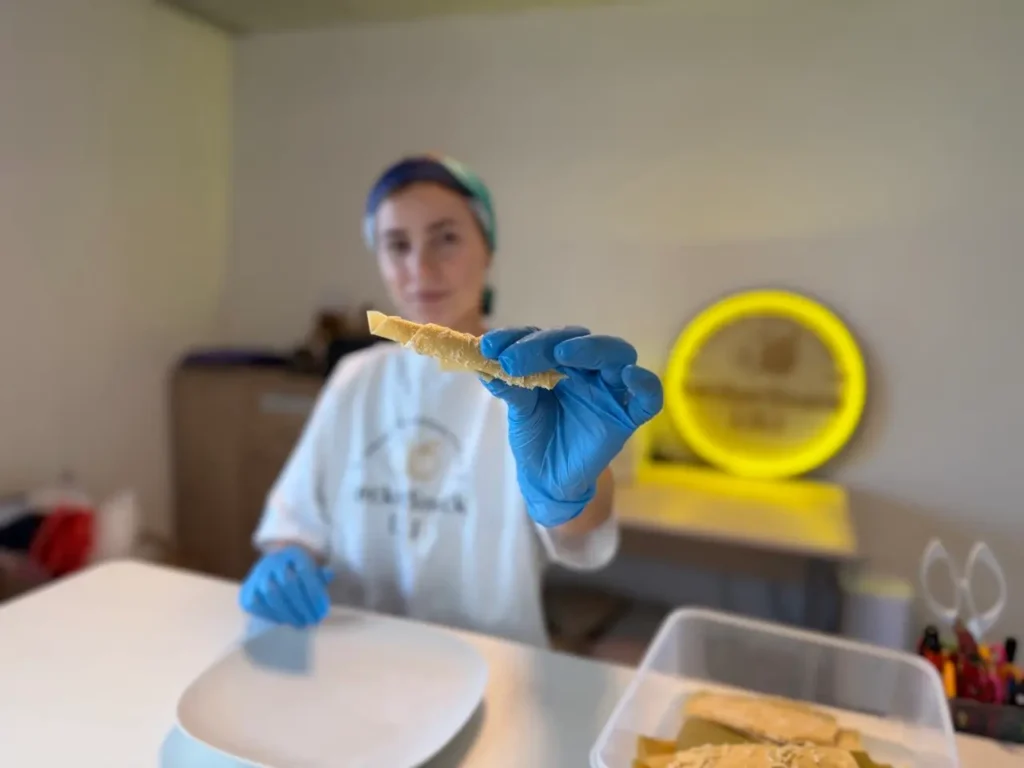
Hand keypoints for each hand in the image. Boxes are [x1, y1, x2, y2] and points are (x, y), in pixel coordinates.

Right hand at [239, 545, 334, 627]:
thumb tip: (329, 574)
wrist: (273, 570)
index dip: (314, 593)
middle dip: (302, 606)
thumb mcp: (312, 570)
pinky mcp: (247, 590)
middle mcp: (272, 561)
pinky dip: (272, 615)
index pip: (304, 571)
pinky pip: (257, 604)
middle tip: (312, 621)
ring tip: (301, 624)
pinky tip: (284, 621)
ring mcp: (257, 575)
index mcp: (292, 553)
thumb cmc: (298, 573)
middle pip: (288, 584)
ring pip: (272, 595)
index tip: (322, 611)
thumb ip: (320, 576)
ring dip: (288, 614)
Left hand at [480, 326, 662, 526]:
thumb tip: (485, 364)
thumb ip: (510, 386)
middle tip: (513, 358)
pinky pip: (647, 397)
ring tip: (563, 353)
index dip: (517, 337)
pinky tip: (629, 376)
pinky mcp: (628, 415)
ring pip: (615, 354)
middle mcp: (588, 368)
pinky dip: (644, 383)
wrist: (547, 479)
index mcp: (560, 361)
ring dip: (590, 350)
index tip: (488, 346)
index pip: (543, 338)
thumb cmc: (536, 437)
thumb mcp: (519, 411)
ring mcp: (610, 389)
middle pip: (578, 342)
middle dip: (545, 344)